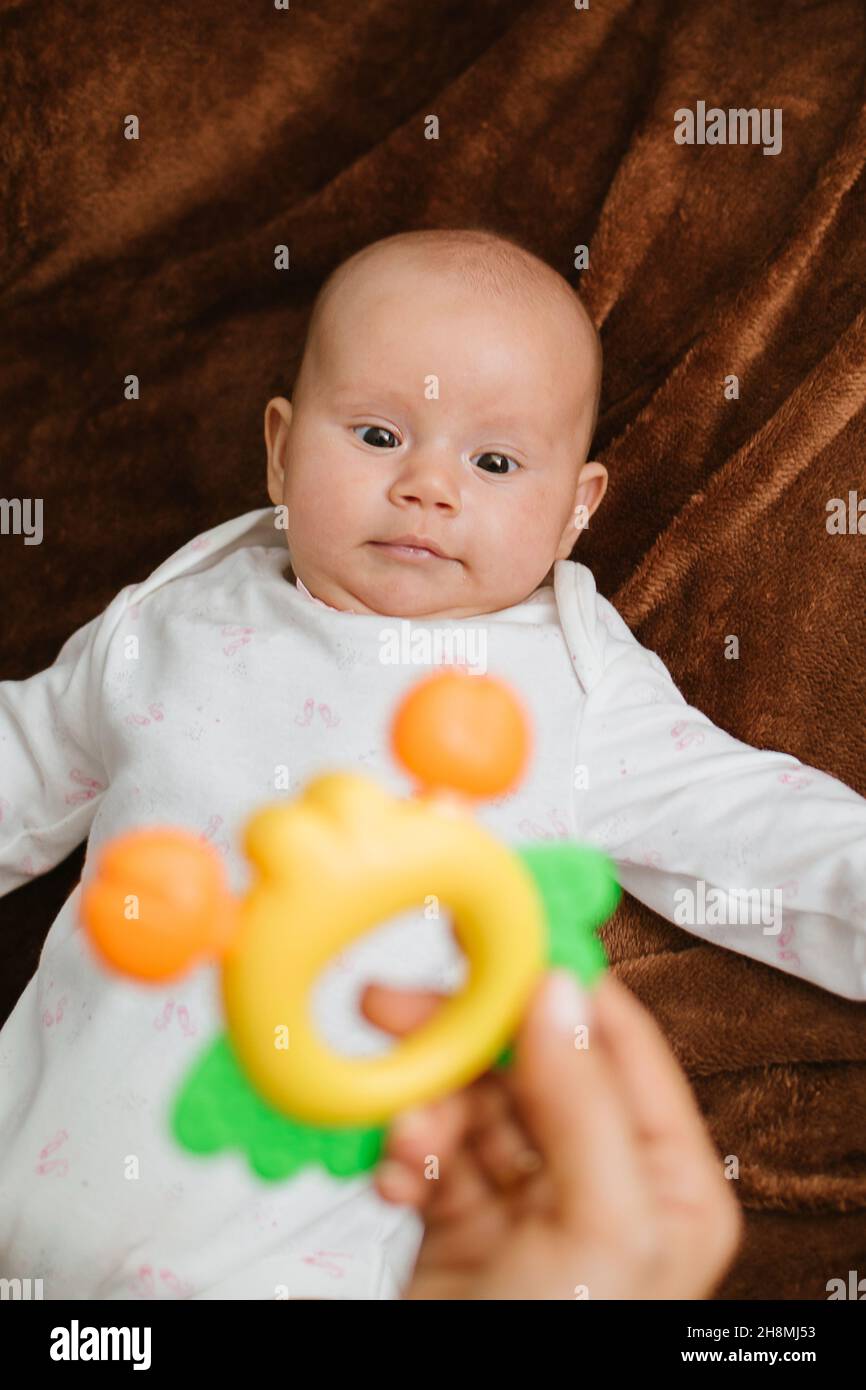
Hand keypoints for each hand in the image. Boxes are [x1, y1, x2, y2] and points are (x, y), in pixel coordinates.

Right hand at [360, 969, 741, 1299]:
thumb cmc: (550, 1354)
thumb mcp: (593, 1230)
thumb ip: (583, 1101)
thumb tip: (558, 988)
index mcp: (664, 1178)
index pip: (617, 1037)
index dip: (554, 977)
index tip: (491, 934)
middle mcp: (602, 1180)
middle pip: (530, 1058)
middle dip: (462, 1038)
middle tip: (395, 1009)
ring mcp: (529, 1200)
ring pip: (469, 1098)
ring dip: (424, 1102)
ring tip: (402, 1135)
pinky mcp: (462, 1220)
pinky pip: (430, 1148)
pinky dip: (403, 1148)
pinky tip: (395, 1173)